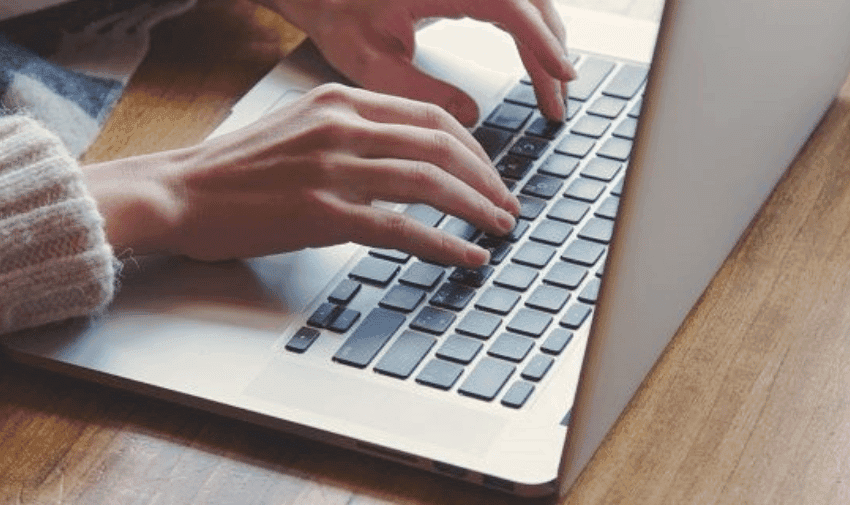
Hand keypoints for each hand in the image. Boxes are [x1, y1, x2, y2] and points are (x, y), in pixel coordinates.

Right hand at [83, 84, 520, 266]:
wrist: (179, 192)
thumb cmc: (236, 168)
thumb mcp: (300, 128)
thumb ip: (352, 132)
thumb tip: (405, 155)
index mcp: (338, 101)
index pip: (427, 116)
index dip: (471, 147)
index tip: (489, 172)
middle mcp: (341, 126)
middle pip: (440, 144)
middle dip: (485, 177)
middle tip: (507, 203)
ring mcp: (333, 168)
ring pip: (430, 182)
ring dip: (475, 207)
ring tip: (500, 228)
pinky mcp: (323, 212)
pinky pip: (402, 228)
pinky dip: (444, 243)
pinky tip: (467, 256)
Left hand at [259, 0, 576, 123]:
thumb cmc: (335, 15)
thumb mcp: (371, 62)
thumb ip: (423, 91)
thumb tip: (472, 116)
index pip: (510, 9)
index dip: (542, 45)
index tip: (562, 78)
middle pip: (529, 2)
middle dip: (550, 52)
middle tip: (557, 102)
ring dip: (543, 39)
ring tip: (549, 86)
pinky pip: (509, 0)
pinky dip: (527, 28)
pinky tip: (531, 57)